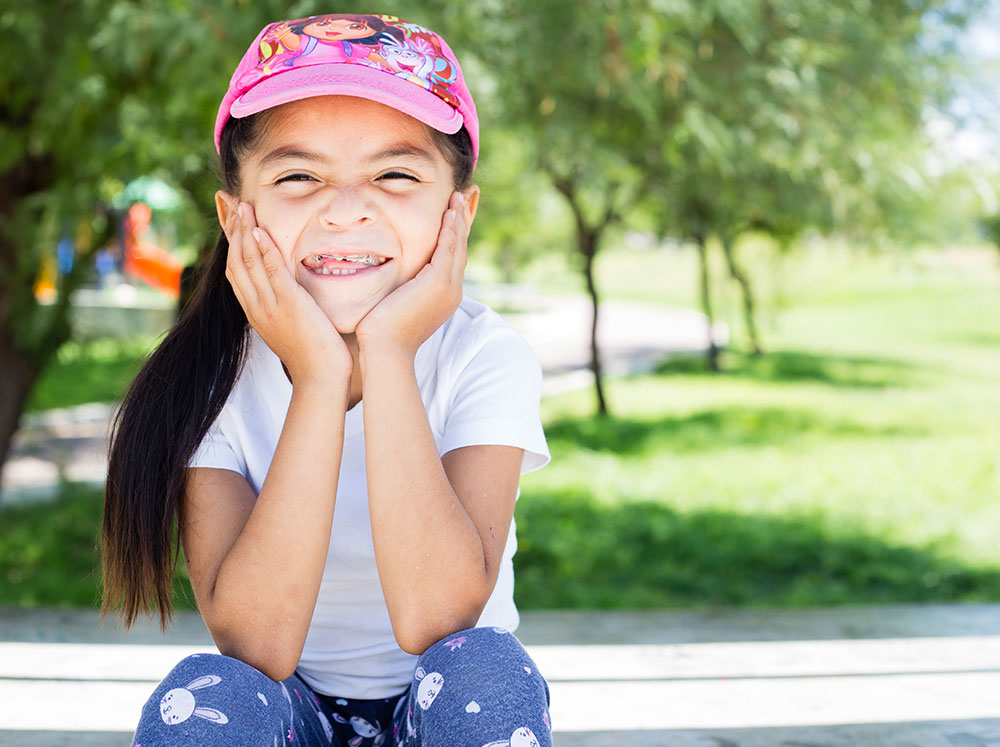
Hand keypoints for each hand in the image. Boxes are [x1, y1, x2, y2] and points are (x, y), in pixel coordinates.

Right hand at [221, 194, 352, 387]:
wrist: (321, 379)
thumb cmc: (315, 356)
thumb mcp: (293, 327)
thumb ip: (287, 306)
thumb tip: (292, 292)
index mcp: (256, 311)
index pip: (236, 271)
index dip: (232, 243)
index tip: (231, 219)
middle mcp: (257, 307)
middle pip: (236, 262)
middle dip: (232, 230)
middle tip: (230, 202)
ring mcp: (270, 306)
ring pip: (249, 263)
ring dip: (245, 232)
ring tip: (243, 206)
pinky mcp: (289, 306)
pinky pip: (272, 273)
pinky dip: (264, 250)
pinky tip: (261, 230)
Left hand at [356, 191, 468, 357]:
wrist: (385, 349)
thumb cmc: (383, 333)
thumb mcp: (398, 304)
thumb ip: (403, 288)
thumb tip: (394, 278)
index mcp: (444, 296)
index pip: (452, 257)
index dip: (455, 233)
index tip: (455, 212)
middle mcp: (452, 291)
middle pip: (461, 247)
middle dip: (464, 220)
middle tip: (467, 194)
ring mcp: (448, 287)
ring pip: (457, 245)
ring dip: (458, 218)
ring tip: (458, 196)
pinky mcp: (438, 283)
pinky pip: (448, 249)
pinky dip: (450, 229)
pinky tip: (449, 212)